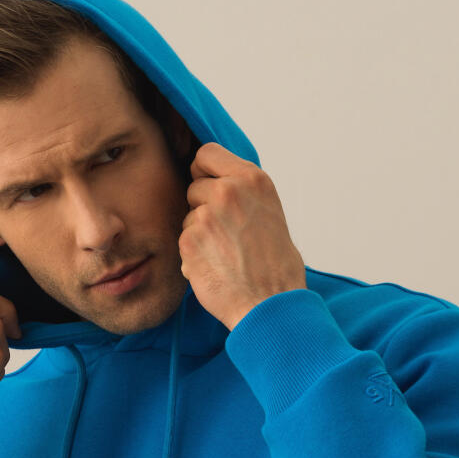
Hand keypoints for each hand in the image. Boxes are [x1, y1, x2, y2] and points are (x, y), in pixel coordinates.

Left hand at [177, 142, 306, 331]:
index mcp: (252, 179)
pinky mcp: (190, 241)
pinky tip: (215, 269)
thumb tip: (219, 183)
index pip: (207, 153)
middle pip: (194, 187)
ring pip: (187, 217)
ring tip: (225, 255)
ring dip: (198, 235)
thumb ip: (244, 194)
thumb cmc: (276, 267)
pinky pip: (182, 242)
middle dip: (202, 208)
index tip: (209, 188)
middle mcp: (229, 191)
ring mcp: (207, 215)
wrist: (270, 304)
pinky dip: (193, 257)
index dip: (203, 172)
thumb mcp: (269, 212)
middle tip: (225, 235)